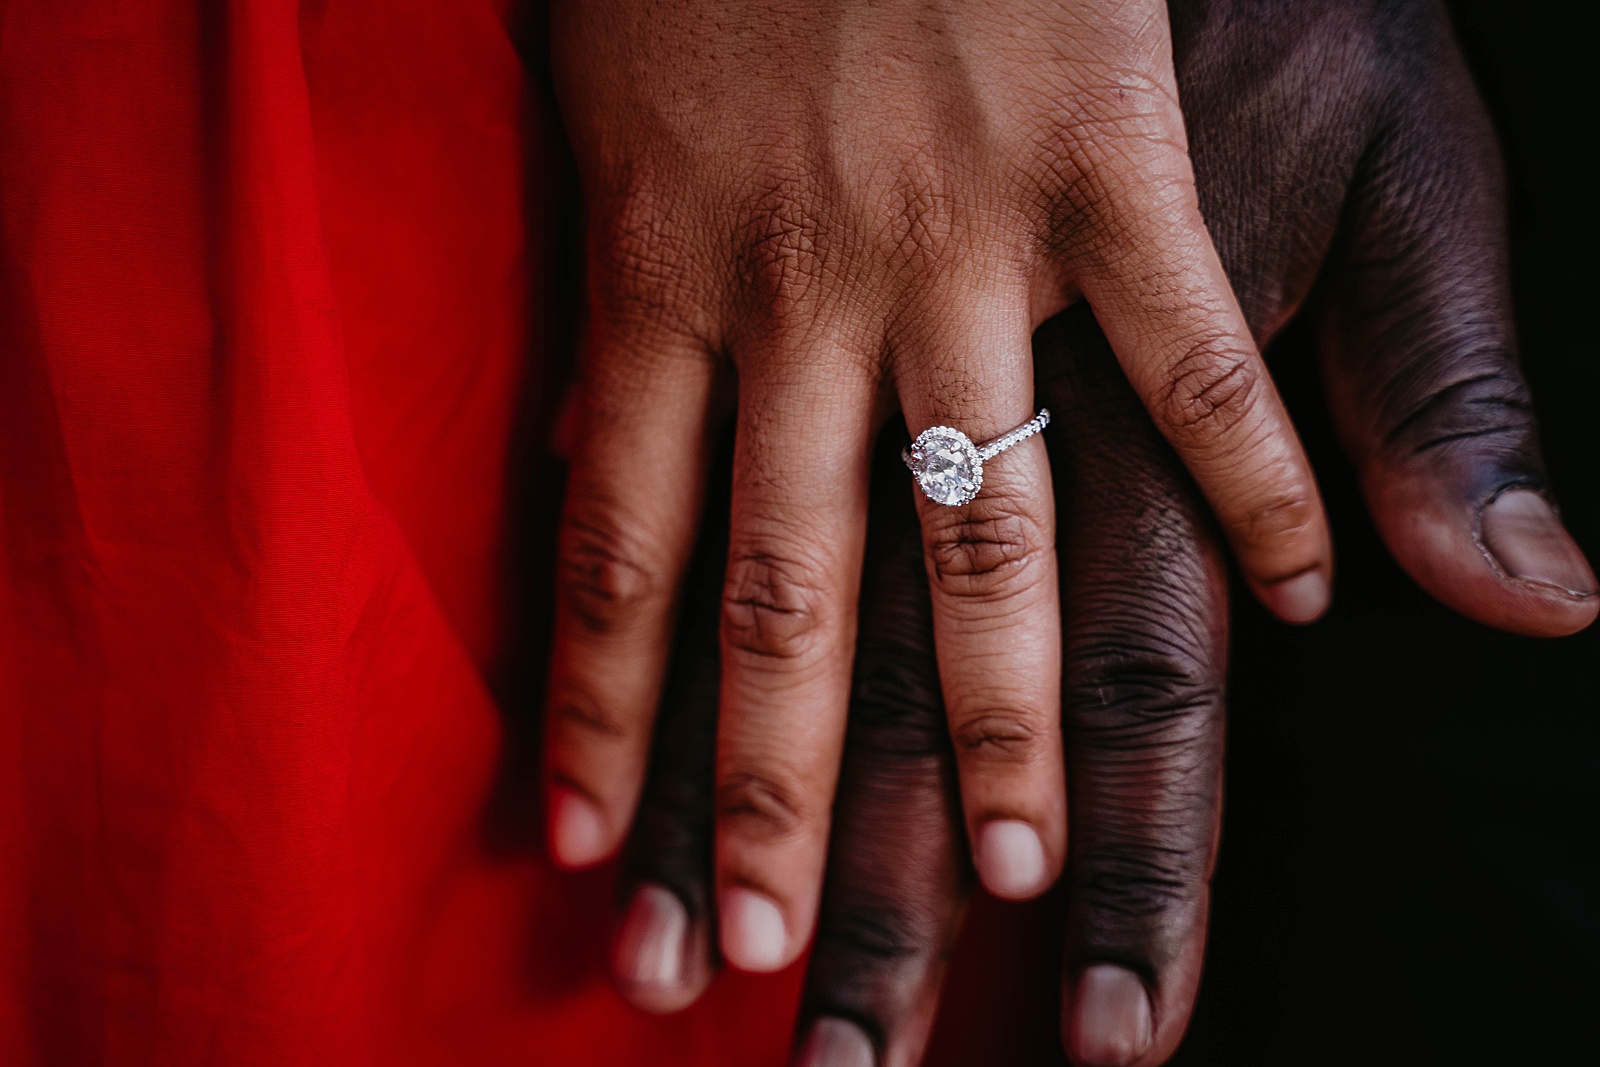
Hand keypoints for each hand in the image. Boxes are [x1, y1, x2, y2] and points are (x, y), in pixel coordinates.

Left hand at [542, 0, 1337, 971]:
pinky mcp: (1104, 159)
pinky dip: (1264, 472)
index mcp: (679, 286)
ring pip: (981, 537)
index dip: (615, 728)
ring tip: (1012, 892)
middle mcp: (810, 305)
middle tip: (767, 983)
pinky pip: (1195, 353)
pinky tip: (1325, 604)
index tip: (597, 876)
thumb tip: (565, 478)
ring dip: (998, 727)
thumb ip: (618, 322)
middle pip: (793, 610)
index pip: (635, 568)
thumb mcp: (609, 92)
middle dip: (775, 805)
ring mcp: (965, 245)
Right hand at [601, 0, 1595, 1063]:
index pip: (1127, 658)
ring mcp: (787, 294)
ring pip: (724, 578)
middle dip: (862, 856)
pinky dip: (595, 585)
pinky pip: (618, 442)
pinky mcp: (661, 239)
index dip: (1117, 840)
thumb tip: (1535, 607)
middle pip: (894, 658)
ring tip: (653, 924)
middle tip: (823, 1040)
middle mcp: (942, 351)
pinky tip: (569, 733)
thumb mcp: (1394, 154)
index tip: (1094, 1013)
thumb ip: (1426, 390)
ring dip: (692, 764)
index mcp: (1128, 358)